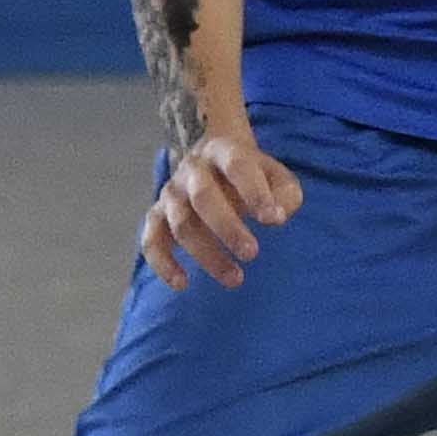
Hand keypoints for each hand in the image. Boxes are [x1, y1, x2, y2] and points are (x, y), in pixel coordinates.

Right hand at [139, 124, 300, 289]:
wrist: (212, 161)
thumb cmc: (252, 176)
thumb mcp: (276, 177)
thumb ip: (285, 195)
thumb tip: (277, 218)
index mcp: (222, 151)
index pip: (237, 167)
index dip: (254, 192)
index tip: (274, 221)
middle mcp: (191, 170)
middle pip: (203, 197)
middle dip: (227, 227)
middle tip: (252, 254)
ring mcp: (171, 193)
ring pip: (181, 223)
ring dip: (206, 254)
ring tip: (235, 279)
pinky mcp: (157, 215)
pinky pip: (151, 240)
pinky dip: (162, 263)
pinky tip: (182, 284)